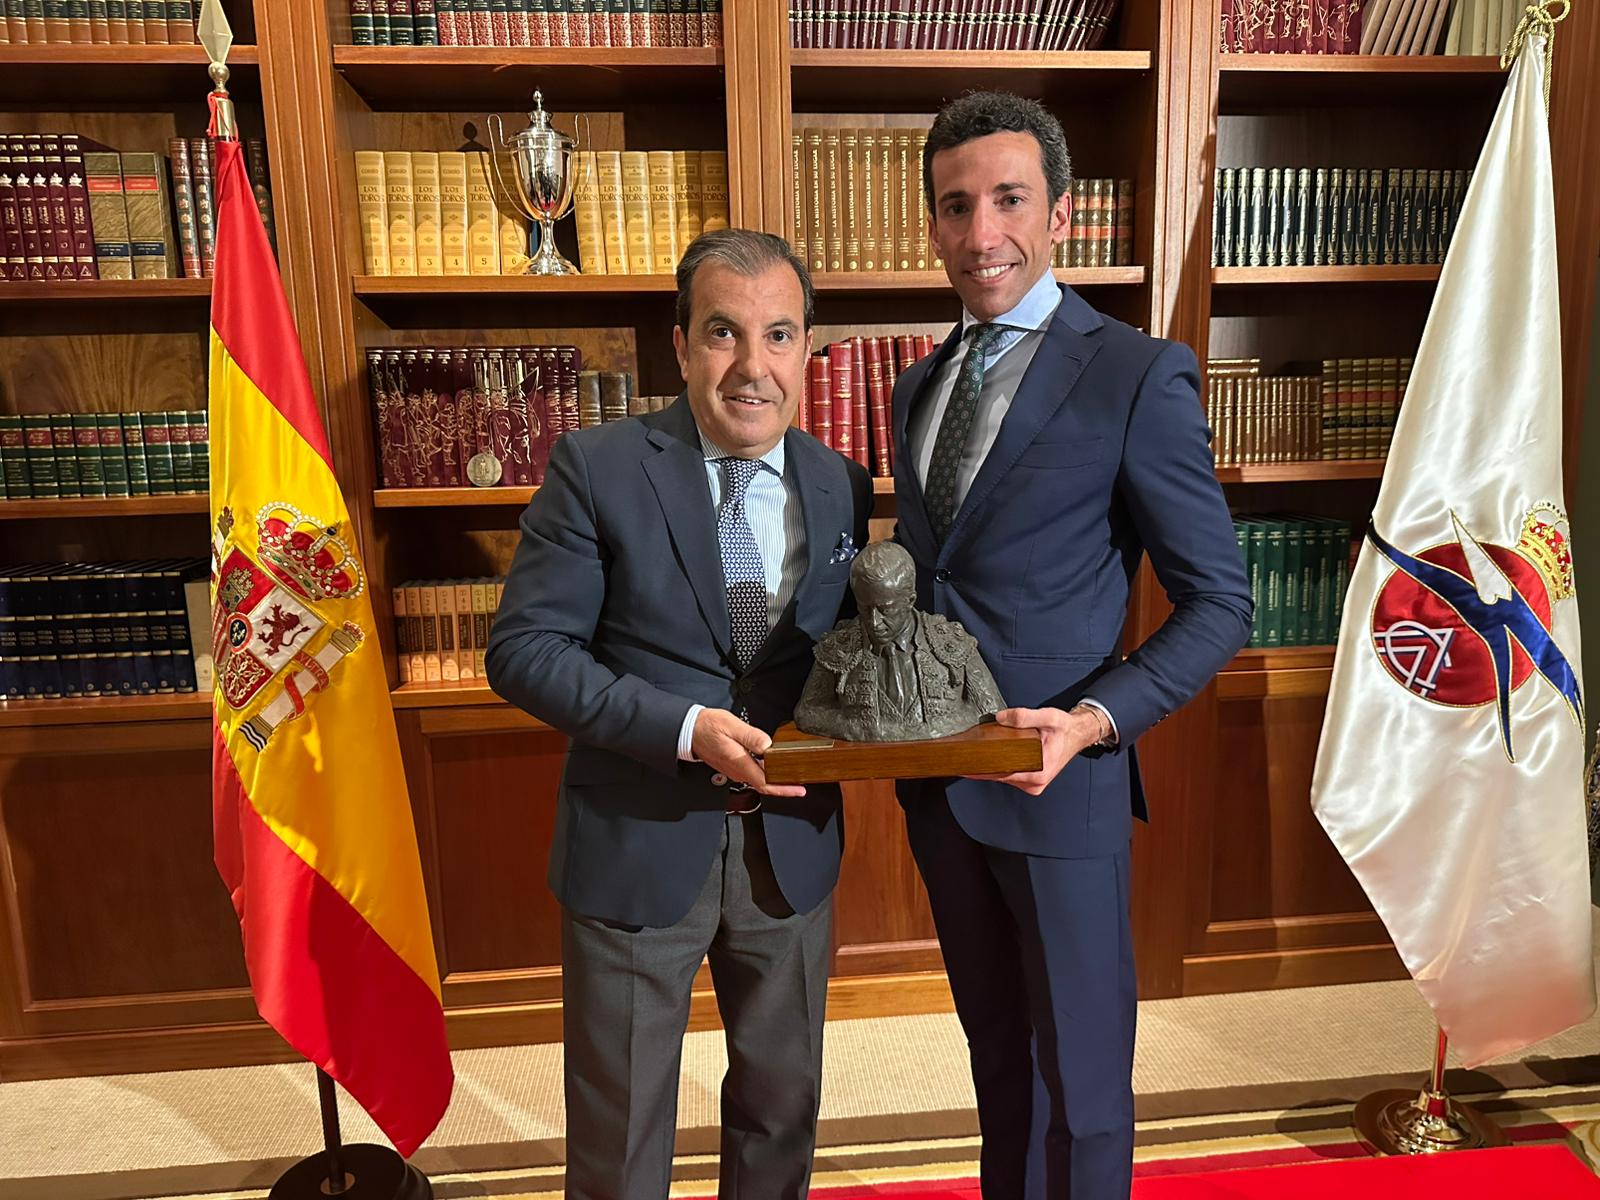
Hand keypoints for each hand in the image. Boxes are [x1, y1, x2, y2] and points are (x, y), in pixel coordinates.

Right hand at [691, 708, 806, 797]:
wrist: (691, 730)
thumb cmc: (708, 726)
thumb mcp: (732, 726)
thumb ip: (751, 736)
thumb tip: (768, 746)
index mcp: (739, 762)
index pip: (766, 783)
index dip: (784, 789)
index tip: (799, 790)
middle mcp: (737, 770)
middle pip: (765, 785)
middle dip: (784, 787)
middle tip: (800, 785)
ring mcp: (734, 770)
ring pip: (758, 780)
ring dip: (775, 781)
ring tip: (790, 777)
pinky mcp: (732, 766)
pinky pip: (752, 774)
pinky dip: (765, 775)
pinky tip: (772, 767)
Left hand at [972, 705, 1102, 795]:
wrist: (1077, 735)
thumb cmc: (1065, 730)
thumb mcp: (1048, 717)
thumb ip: (1025, 717)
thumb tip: (1002, 718)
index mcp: (1038, 772)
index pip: (1001, 773)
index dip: (981, 769)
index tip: (965, 765)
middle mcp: (1034, 782)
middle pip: (999, 777)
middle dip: (981, 767)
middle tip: (962, 756)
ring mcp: (1032, 783)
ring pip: (1003, 777)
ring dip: (989, 767)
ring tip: (973, 756)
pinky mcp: (1030, 781)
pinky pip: (1008, 775)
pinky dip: (998, 767)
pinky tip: (988, 759)